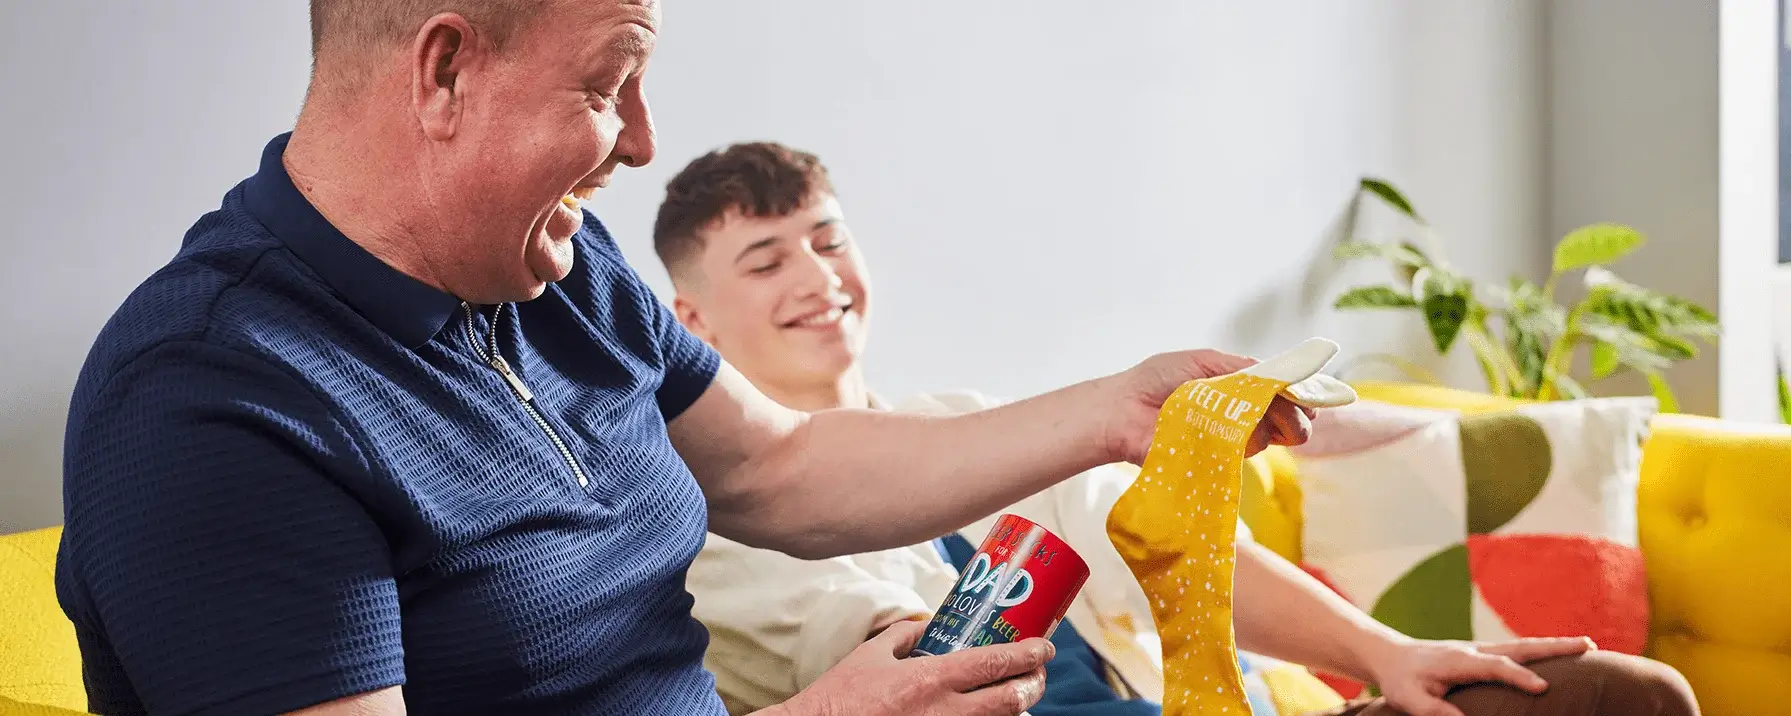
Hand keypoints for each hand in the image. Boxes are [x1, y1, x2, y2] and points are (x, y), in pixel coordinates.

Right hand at [775, 620, 1052, 715]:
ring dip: (1017, 711)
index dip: (1027, 654)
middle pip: (1011, 700)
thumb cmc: (839, 697)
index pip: (994, 663)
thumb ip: (904, 634)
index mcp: (929, 679)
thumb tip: (930, 625)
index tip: (1045, 647)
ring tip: (1020, 696)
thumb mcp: (870, 655)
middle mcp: (944, 713)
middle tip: (1039, 673)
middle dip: (1034, 685)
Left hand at [1099, 349, 1315, 463]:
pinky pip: (1237, 456)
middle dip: (1296, 419)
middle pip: (1284, 422)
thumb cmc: (1156, 380)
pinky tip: (1228, 434)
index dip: (1301, 398)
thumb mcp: (1203, 362)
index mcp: (1238, 390)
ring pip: (1264, 439)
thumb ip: (1241, 368)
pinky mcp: (1211, 463)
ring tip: (1247, 417)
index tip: (1314, 402)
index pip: (1281, 395)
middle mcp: (1238, 418)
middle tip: (1301, 419)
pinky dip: (1238, 443)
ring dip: (1264, 427)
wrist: (1120, 408)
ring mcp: (1226, 442)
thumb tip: (1279, 374)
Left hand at [1366, 636, 1597, 715]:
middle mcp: (1475, 650)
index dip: (1518, 677)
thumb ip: (1435, 711)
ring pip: (1523, 646)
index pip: (1495, 667)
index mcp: (1459, 661)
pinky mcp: (1484, 653)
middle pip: (1520, 647)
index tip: (1543, 688)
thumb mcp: (1409, 699)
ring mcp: (1481, 649)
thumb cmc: (1401, 680)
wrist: (1392, 656)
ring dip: (1555, 646)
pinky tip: (1562, 654)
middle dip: (1554, 648)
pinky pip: (1518, 651)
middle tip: (1588, 646)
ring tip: (1589, 646)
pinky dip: (1542, 651)